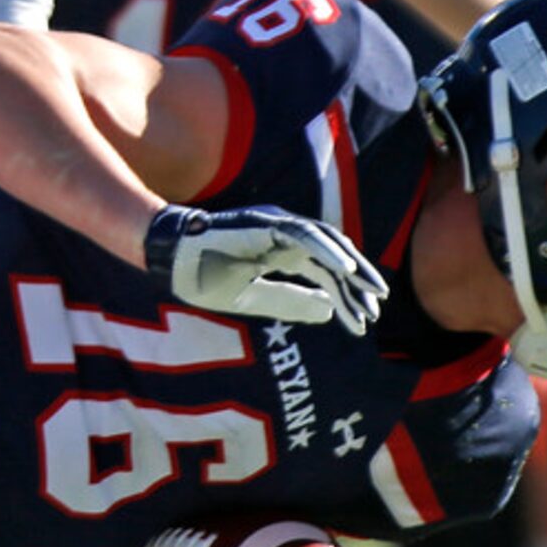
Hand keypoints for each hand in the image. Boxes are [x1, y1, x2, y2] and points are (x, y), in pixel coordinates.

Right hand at [144, 204, 387, 334]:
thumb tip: (329, 312)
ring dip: (350, 266)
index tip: (363, 323)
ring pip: (325, 243)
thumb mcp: (251, 298)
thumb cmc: (202, 275)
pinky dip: (325, 249)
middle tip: (377, 308)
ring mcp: (276, 226)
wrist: (168, 259)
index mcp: (281, 253)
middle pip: (332, 257)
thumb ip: (289, 301)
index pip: (324, 273)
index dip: (345, 297)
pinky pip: (303, 235)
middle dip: (357, 282)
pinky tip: (344, 269)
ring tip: (371, 291)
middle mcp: (285, 236)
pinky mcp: (266, 224)